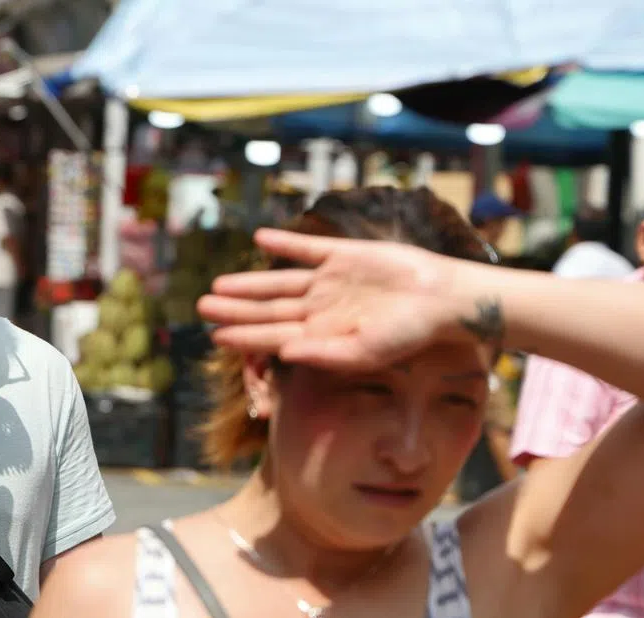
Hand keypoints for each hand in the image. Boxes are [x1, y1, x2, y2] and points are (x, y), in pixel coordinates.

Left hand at [196, 229, 470, 370]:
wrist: (443, 300)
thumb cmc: (408, 335)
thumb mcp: (365, 351)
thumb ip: (323, 353)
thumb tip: (283, 352)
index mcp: (322, 335)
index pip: (272, 336)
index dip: (243, 335)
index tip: (213, 336)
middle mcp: (321, 309)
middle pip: (268, 309)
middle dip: (235, 309)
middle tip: (200, 307)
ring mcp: (331, 282)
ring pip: (280, 281)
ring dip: (249, 282)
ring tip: (218, 284)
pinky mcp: (345, 255)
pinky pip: (308, 248)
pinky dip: (284, 244)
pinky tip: (259, 239)